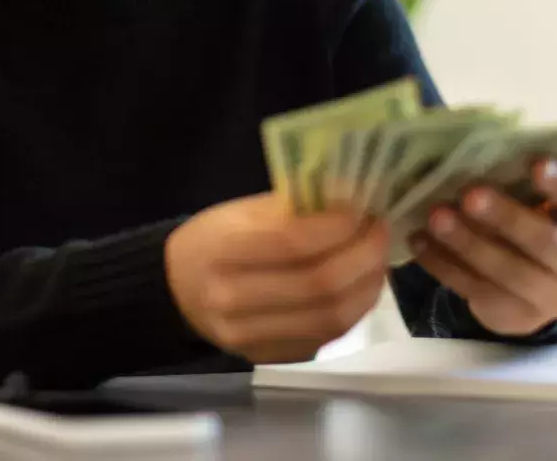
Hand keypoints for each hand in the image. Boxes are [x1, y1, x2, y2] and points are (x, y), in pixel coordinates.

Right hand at [165, 193, 388, 364]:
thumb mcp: (239, 212)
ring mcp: (250, 337)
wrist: (177, 290)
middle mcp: (233, 300)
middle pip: (319, 284)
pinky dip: (354, 309)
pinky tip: (361, 285)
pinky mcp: (269, 357)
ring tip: (377, 258)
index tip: (361, 208)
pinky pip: (326, 337)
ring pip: (330, 317)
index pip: (292, 242)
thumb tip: (348, 199)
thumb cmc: (212, 240)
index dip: (336, 226)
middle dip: (363, 255)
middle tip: (379, 231)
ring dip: (367, 285)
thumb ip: (290, 208)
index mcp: (221, 251)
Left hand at [407, 159, 556, 336]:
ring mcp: (548, 297)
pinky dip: (443, 264)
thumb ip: (516, 182)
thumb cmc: (527, 226)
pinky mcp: (513, 316)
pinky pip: (475, 289)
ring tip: (435, 217)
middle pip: (547, 243)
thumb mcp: (533, 204)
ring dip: (468, 243)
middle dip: (507, 218)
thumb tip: (469, 147)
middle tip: (470, 195)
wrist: (529, 293)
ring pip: (508, 272)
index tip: (535, 163)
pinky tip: (419, 241)